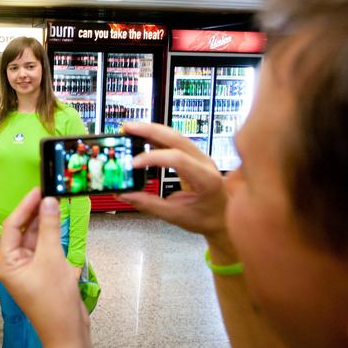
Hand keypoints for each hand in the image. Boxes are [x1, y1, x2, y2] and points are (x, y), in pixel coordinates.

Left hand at [0, 188, 93, 347]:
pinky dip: (53, 235)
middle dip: (36, 212)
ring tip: (57, 201)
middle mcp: (14, 263)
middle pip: (23, 229)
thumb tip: (49, 201)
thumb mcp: (51, 258)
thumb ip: (49, 227)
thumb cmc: (54, 300)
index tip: (39, 189)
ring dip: (46, 222)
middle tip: (50, 192)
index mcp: (6, 261)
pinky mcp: (43, 271)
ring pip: (35, 237)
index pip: (12, 225)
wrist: (68, 331)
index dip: (25, 206)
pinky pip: (45, 247)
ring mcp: (29, 267)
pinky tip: (61, 221)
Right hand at [118, 123, 227, 238]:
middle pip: (176, 138)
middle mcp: (205, 162)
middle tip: (127, 129)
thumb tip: (124, 195)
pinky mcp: (194, 156)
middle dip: (150, 130)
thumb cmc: (205, 218)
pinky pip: (176, 141)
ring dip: (152, 130)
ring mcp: (201, 156)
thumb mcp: (175, 216)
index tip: (133, 163)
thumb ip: (149, 204)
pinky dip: (158, 137)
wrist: (223, 217)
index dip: (153, 158)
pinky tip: (143, 137)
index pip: (178, 159)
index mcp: (205, 179)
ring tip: (131, 129)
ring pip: (176, 135)